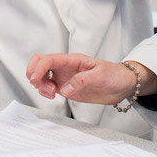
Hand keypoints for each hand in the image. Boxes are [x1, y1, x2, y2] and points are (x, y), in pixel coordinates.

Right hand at [26, 53, 156, 104]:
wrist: (122, 85)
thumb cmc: (114, 75)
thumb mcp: (100, 76)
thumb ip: (82, 81)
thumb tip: (64, 89)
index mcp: (72, 60)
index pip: (48, 60)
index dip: (38, 68)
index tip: (35, 80)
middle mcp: (65, 67)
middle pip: (40, 63)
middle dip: (34, 74)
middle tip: (40, 86)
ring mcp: (64, 77)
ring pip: (42, 76)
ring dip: (40, 85)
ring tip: (50, 94)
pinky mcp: (66, 88)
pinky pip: (48, 86)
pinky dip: (44, 91)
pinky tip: (51, 96)